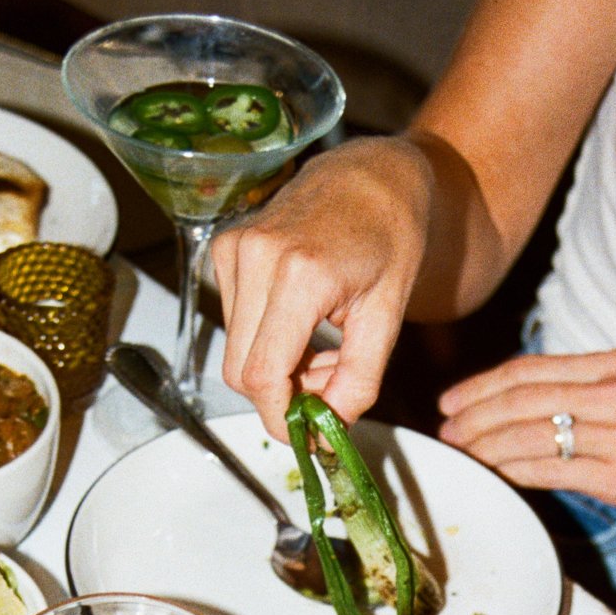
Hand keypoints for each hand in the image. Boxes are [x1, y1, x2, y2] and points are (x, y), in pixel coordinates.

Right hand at [212, 136, 433, 437]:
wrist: (373, 176)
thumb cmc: (391, 238)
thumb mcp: (388, 317)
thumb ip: (359, 381)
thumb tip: (327, 431)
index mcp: (300, 274)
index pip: (263, 375)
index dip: (281, 419)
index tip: (308, 438)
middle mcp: (255, 256)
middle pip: (242, 373)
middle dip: (284, 398)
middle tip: (330, 390)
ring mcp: (233, 249)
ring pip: (237, 353)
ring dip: (277, 371)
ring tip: (325, 352)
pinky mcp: (224, 249)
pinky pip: (235, 325)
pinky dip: (266, 343)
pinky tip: (303, 327)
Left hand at [437, 349, 615, 525]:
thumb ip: (596, 396)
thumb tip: (539, 413)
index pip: (530, 369)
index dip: (481, 386)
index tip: (451, 403)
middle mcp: (614, 390)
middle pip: (520, 397)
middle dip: (472, 417)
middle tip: (443, 434)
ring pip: (528, 432)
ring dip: (484, 446)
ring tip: (459, 456)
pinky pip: (551, 468)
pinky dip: (513, 471)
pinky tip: (493, 478)